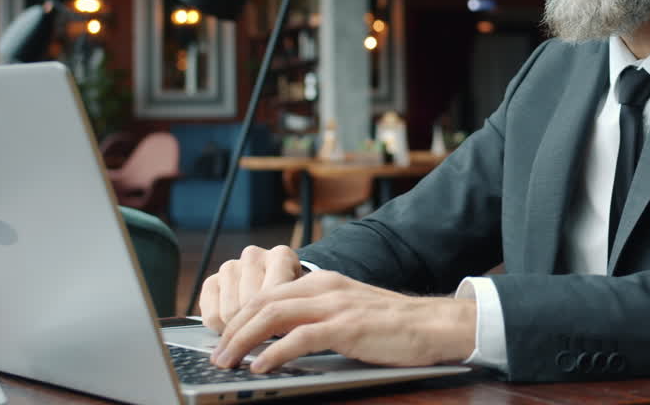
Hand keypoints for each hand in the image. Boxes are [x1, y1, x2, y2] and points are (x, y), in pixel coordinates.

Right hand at [200, 245, 302, 332]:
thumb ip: (293, 311)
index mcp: (281, 256)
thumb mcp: (301, 301)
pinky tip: (236, 324)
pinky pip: (212, 317)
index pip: (274, 293)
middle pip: (249, 305)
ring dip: (240, 328)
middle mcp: (253, 256)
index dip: (280, 321)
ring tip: (253, 328)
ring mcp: (229, 267)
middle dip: (258, 326)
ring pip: (229, 313)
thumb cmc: (290, 296)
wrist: (276, 285)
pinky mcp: (211, 282)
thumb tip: (280, 333)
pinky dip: (222, 329)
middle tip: (268, 333)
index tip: (285, 333)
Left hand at [210, 270, 476, 372]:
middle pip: (263, 303)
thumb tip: (285, 336)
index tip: (224, 339)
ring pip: (274, 316)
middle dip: (233, 330)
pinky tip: (261, 366)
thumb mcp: (351, 310)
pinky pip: (300, 338)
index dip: (240, 316)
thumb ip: (320, 315)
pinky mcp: (347, 327)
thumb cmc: (394, 324)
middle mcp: (326, 288)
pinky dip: (274, 353)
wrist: (433, 324)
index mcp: (324, 282)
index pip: (268, 294)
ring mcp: (336, 306)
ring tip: (228, 361)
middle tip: (216, 355)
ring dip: (244, 341)